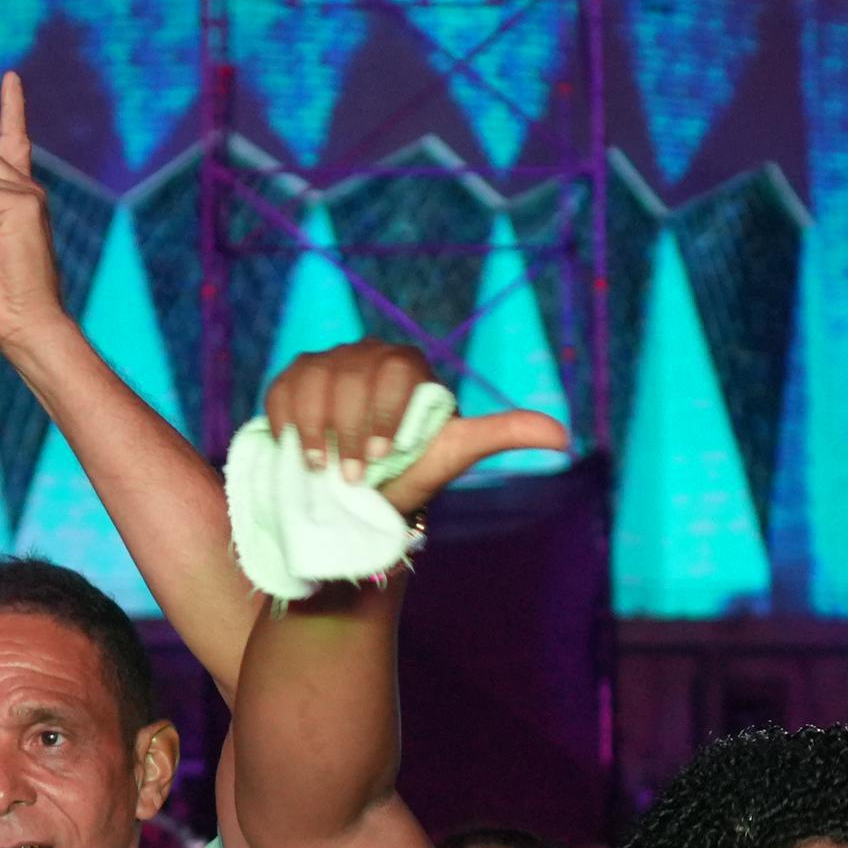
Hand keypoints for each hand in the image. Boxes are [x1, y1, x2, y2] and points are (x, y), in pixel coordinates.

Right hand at [259, 341, 567, 513]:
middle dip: (352, 432)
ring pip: (313, 380)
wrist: (363, 494)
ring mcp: (327, 363)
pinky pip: (283, 389)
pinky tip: (299, 451)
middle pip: (351, 377)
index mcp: (409, 365)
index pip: (396, 372)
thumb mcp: (457, 453)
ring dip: (317, 431)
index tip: (384, 459)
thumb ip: (505, 434)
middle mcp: (367, 353)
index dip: (385, 416)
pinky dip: (287, 422)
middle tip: (355, 476)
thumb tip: (564, 437)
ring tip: (323, 469)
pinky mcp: (292, 379)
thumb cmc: (413, 472)